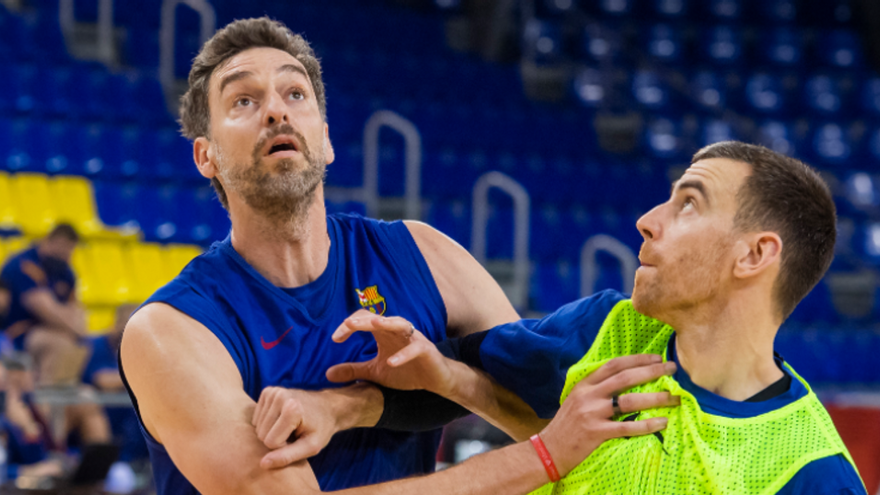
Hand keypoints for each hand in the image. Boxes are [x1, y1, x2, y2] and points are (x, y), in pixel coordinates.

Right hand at [252, 387, 340, 468]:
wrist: (328, 407)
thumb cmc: (321, 428)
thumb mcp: (311, 447)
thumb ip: (287, 456)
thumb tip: (262, 464)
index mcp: (292, 408)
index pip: (270, 442)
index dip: (283, 446)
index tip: (298, 439)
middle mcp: (279, 396)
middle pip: (261, 434)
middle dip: (276, 439)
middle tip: (294, 433)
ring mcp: (272, 392)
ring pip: (257, 427)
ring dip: (272, 431)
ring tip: (290, 426)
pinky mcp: (267, 392)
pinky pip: (257, 418)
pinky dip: (268, 423)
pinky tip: (282, 419)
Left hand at [325, 310, 455, 395]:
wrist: (436, 380)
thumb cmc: (406, 372)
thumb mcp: (375, 372)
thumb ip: (354, 370)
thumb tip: (327, 373)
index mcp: (384, 333)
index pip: (364, 320)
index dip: (348, 326)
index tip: (335, 338)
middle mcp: (398, 331)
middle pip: (378, 318)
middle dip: (362, 321)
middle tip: (346, 326)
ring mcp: (413, 339)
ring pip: (400, 324)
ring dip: (386, 323)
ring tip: (372, 324)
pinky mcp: (426, 350)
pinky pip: (414, 348)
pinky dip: (403, 354)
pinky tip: (391, 362)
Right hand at [537, 354, 679, 475]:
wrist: (549, 449)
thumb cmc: (566, 425)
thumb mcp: (577, 399)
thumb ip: (596, 389)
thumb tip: (625, 381)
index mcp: (584, 384)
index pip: (614, 365)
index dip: (637, 359)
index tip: (656, 357)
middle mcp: (589, 395)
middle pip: (625, 378)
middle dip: (651, 371)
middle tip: (671, 368)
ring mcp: (592, 413)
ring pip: (629, 401)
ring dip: (655, 398)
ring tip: (673, 397)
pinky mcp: (597, 433)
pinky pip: (628, 427)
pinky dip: (648, 424)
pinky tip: (662, 422)